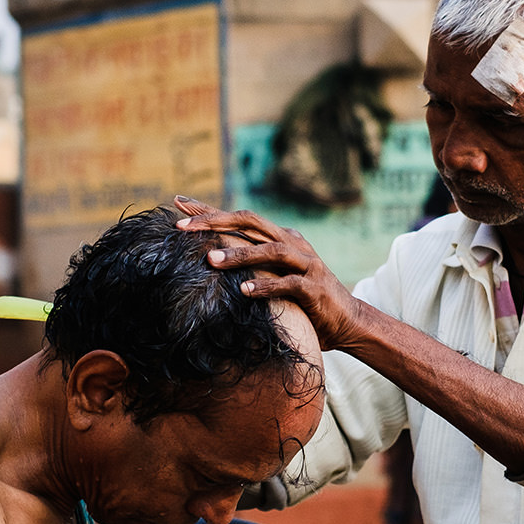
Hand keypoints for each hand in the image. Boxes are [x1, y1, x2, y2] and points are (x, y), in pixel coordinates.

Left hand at [173, 199, 366, 350]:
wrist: (346, 320)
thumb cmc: (302, 299)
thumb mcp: (273, 276)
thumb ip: (249, 265)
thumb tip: (206, 262)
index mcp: (279, 237)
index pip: (239, 218)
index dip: (209, 209)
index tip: (177, 203)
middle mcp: (292, 243)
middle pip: (250, 222)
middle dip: (216, 222)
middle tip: (183, 226)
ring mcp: (305, 263)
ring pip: (269, 250)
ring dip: (239, 254)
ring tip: (211, 260)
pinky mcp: (314, 288)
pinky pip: (288, 283)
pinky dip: (266, 286)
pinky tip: (244, 291)